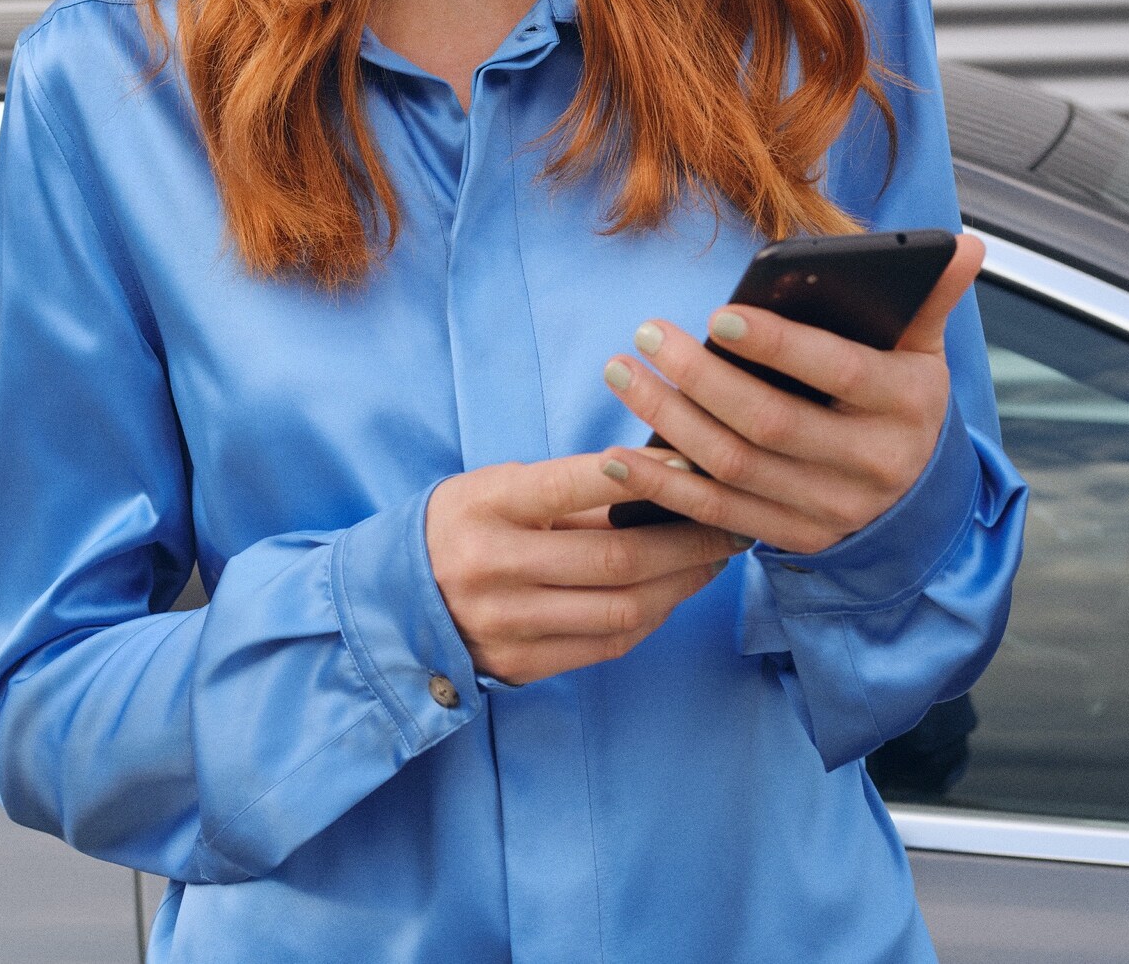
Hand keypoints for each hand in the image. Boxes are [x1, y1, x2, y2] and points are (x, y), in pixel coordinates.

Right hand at [424, 454, 746, 685]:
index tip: (695, 462)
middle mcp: (493, 566)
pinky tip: (676, 592)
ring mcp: (507, 623)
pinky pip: (608, 644)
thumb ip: (571, 491)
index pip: (574, 483)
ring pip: (623, 608)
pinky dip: (654, 616)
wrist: (396, 599)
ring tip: (715, 557)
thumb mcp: (500, 487)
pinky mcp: (522, 665)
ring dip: (684, 583)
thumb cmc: (465, 524)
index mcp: (486, 505)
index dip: (642, 473)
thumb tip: (665, 480)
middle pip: (616, 558)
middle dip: (689, 540)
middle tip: (732, 520)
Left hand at [597, 233, 985, 556]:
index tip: (717, 315)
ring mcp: (829, 509)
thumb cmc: (903, 401)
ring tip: (622, 373)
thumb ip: (932, 298)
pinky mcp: (794, 538)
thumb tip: (965, 244)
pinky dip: (667, 489)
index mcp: (905, 404)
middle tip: (647, 334)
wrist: (917, 504)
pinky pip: (719, 516)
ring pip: (736, 468)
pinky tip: (622, 455)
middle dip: (700, 378)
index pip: (836, 371)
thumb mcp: (924, 352)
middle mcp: (869, 464)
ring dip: (668, 422)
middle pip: (770, 423)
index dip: (777, 345)